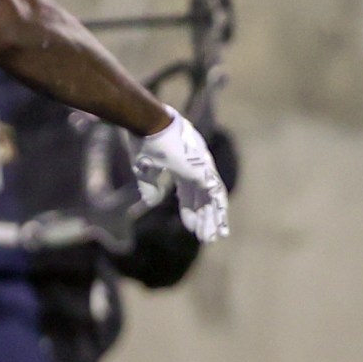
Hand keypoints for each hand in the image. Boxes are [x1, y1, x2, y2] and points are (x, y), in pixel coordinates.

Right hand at [134, 108, 229, 241]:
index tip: (190, 226)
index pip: (189, 192)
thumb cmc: (144, 141)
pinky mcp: (204, 171)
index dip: (189, 209)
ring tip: (212, 238)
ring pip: (213, 199)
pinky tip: (218, 224)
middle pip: (203, 198)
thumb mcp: (144, 170)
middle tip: (206, 237)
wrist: (149, 124)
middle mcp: (196, 167)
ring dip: (213, 219)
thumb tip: (150, 203)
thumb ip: (149, 186)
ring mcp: (202, 168)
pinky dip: (218, 210)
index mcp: (182, 165)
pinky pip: (216, 194)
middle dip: (204, 218)